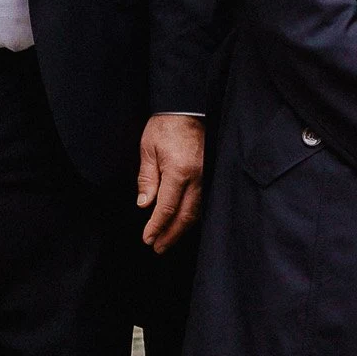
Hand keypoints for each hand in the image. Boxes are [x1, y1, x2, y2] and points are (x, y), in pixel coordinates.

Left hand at [137, 113, 204, 251]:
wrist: (187, 108)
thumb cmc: (165, 126)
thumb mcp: (148, 150)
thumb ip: (147, 179)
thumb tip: (145, 205)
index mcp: (179, 171)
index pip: (167, 208)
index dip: (157, 226)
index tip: (148, 238)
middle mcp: (197, 176)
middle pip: (185, 215)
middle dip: (171, 234)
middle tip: (158, 247)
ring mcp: (207, 175)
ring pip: (197, 210)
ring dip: (182, 228)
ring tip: (169, 239)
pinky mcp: (211, 172)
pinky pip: (203, 200)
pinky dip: (193, 215)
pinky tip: (184, 222)